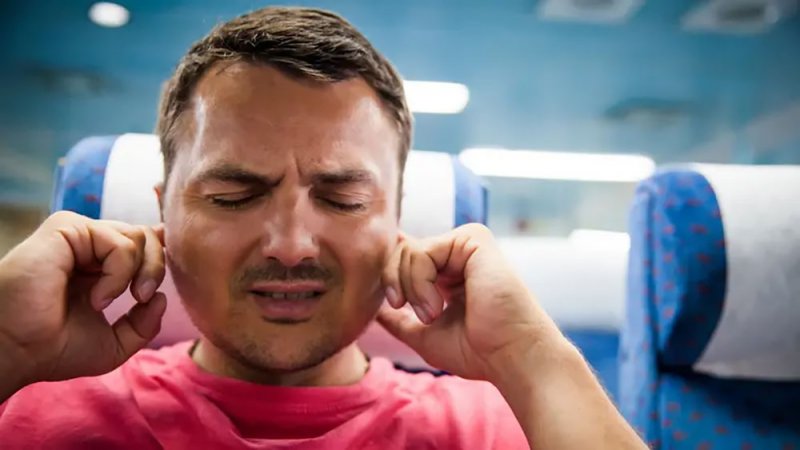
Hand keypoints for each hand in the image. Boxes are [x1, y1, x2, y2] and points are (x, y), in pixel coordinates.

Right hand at [0, 211, 166, 392]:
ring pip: (138, 235)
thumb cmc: (55, 348)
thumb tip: (161, 297)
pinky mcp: (66, 229)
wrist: (18, 350)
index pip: (141, 241)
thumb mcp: (115, 343)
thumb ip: (144, 324)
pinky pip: (119, 242)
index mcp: (98, 265)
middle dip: (156, 268)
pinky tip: (97, 298)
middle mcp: (88, 246)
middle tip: (141, 299)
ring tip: (109, 302)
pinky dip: (119, 273)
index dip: (160, 248)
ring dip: (137, 273)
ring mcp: (77, 235)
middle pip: (146, 236)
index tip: (161, 272)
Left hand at [378, 223, 562, 381]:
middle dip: (395, 284)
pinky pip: (422, 251)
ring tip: (434, 314)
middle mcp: (458, 253)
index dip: (389, 271)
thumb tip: (374, 311)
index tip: (393, 301)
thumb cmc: (477, 352)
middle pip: (400, 252)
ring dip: (411, 290)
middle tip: (414, 313)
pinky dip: (420, 283)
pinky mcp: (473, 239)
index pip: (407, 255)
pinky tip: (439, 305)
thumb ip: (399, 321)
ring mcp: (466, 243)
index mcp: (449, 271)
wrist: (511, 357)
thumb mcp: (426, 336)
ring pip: (407, 252)